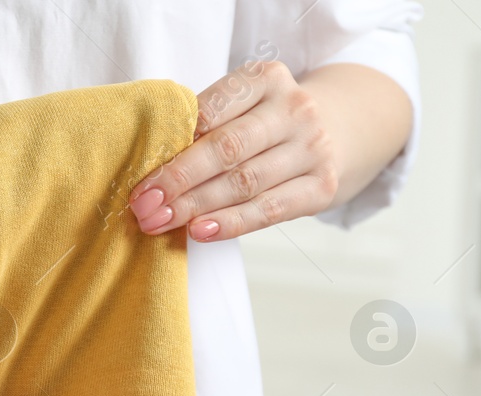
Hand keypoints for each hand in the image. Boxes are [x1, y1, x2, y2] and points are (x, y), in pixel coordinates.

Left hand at [127, 59, 339, 241]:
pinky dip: (230, 223)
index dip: (172, 148)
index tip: (141, 179)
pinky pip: (268, 209)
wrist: (339, 130)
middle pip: (226, 149)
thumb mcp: (242, 105)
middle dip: (178, 180)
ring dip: (195, 206)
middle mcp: (294, 109)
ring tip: (159, 222)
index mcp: (266, 78)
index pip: (210, 112)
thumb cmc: (267, 122)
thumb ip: (205, 126)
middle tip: (143, 206)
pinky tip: (200, 231)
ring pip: (244, 182)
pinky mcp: (321, 185)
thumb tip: (151, 172)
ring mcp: (312, 148)